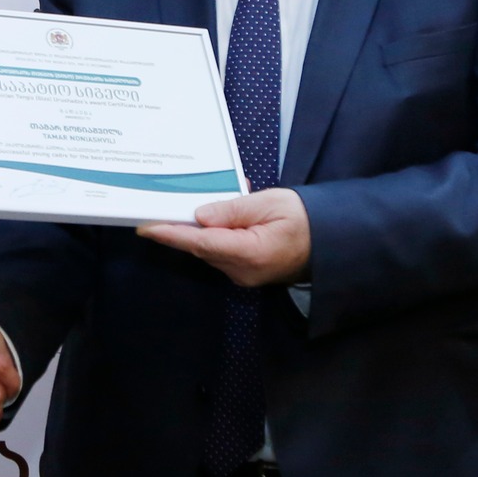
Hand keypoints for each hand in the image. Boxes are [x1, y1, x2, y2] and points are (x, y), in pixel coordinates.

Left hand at [138, 187, 311, 286]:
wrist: (330, 243)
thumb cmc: (305, 219)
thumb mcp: (270, 203)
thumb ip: (233, 209)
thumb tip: (199, 215)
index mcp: (249, 253)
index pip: (201, 243)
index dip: (171, 234)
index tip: (146, 227)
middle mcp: (241, 270)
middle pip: (200, 247)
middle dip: (181, 226)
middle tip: (162, 203)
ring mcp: (242, 275)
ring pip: (208, 249)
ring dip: (198, 228)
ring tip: (193, 201)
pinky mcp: (244, 272)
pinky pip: (220, 251)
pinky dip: (213, 234)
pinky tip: (215, 216)